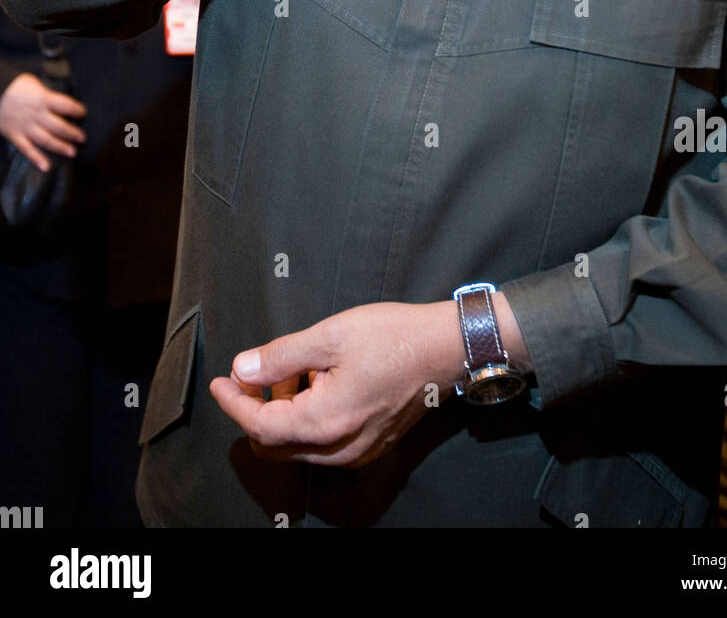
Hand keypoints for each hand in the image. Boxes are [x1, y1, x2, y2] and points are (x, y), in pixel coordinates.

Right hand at [0, 72, 85, 171]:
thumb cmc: (13, 84)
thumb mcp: (33, 82)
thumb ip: (46, 93)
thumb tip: (59, 101)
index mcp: (42, 99)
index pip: (65, 105)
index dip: (77, 110)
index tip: (82, 113)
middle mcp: (36, 115)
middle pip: (59, 126)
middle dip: (72, 133)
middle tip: (83, 138)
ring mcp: (25, 127)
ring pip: (46, 140)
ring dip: (60, 147)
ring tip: (72, 152)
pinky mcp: (14, 135)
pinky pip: (27, 149)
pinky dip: (36, 158)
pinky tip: (46, 166)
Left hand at [209, 300, 467, 468]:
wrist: (445, 349)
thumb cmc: (393, 336)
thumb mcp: (330, 335)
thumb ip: (281, 357)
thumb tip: (242, 369)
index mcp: (325, 421)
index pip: (260, 427)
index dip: (233, 404)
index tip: (220, 382)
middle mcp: (338, 449)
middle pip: (274, 445)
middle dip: (256, 411)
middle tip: (255, 373)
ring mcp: (356, 452)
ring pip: (298, 446)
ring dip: (284, 413)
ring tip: (295, 370)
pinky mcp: (370, 447)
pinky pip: (323, 445)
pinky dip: (308, 420)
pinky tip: (319, 383)